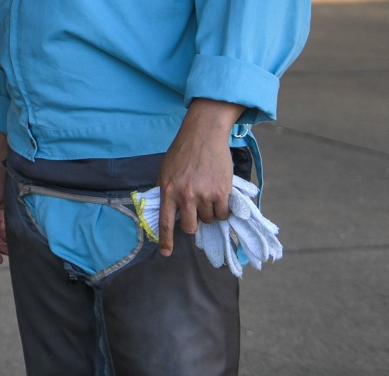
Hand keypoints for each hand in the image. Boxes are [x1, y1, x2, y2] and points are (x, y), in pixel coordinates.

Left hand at [155, 98, 242, 256]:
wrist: (203, 135)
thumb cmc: (182, 152)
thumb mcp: (165, 171)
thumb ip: (166, 191)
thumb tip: (169, 213)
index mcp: (168, 190)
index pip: (165, 221)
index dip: (166, 240)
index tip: (166, 253)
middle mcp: (185, 195)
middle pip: (189, 227)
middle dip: (193, 223)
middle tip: (195, 210)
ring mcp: (204, 194)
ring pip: (208, 219)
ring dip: (208, 212)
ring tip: (207, 193)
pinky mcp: (222, 192)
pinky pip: (223, 214)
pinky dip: (222, 209)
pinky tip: (219, 196)